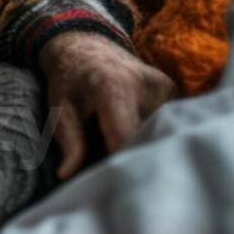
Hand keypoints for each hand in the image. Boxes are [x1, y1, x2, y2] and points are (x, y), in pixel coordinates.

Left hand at [42, 30, 175, 178]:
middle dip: (137, 160)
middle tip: (125, 181)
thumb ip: (69, 141)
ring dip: (148, 148)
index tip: (116, 185)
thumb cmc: (69, 82)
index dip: (123, 163)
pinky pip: (168, 124)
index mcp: (115, 87)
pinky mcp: (174, 92)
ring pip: (162, 132)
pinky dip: (155, 137)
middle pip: (150, 137)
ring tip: (130, 156)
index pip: (127, 136)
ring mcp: (166, 87)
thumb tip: (67, 175)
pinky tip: (142, 142)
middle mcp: (148, 85)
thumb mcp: (59, 108)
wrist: (89, 48)